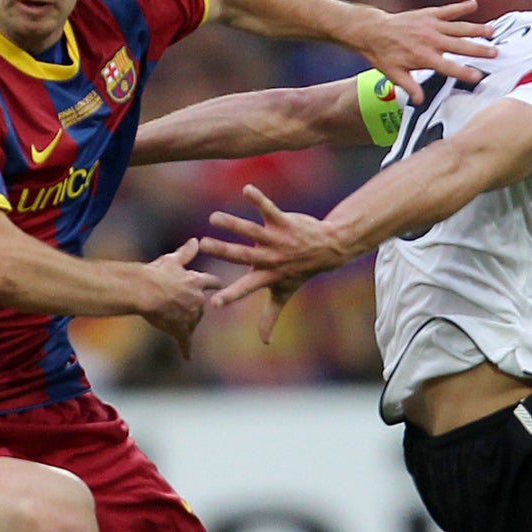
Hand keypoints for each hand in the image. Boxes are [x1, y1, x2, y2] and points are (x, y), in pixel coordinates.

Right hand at [138, 239, 224, 359]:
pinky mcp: (181, 330)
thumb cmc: (156, 272)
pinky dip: (186, 349)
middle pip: (201, 305)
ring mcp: (190, 316)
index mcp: (197, 281)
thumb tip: (196, 240)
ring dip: (186, 322)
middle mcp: (198, 299)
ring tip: (174, 323)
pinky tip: (188, 358)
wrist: (144, 291)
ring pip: (192, 322)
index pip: (212, 282)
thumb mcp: (172, 260)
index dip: (212, 284)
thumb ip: (186, 252)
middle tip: (180, 305)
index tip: (216, 285)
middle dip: (193, 306)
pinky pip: (185, 341)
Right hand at [197, 185, 351, 341]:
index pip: (246, 288)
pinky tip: (246, 190)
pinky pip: (269, 209)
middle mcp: (271, 257)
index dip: (231, 296)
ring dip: (234, 224)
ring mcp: (277, 238)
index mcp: (267, 275)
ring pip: (252, 231)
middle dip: (224, 250)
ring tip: (214, 218)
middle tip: (204, 244)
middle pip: (244, 255)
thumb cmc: (301, 271)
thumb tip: (264, 341)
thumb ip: (270, 316)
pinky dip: (258, 199)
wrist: (327, 248)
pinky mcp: (283, 221)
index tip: (214, 303)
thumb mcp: (283, 293)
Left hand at [348, 0, 494, 102]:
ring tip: (492, 31)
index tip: (478, 76)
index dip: (464, 72)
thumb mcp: (394, 75)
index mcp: (424, 58)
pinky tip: (473, 4)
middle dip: (479, 50)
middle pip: (460, 46)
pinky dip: (460, 7)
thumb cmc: (383, 54)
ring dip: (476, 29)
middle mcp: (431, 40)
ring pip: (458, 28)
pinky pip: (447, 10)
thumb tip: (420, 102)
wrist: (372, 30)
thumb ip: (410, 87)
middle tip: (495, 53)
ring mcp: (431, 26)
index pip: (449, 67)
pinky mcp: (428, 14)